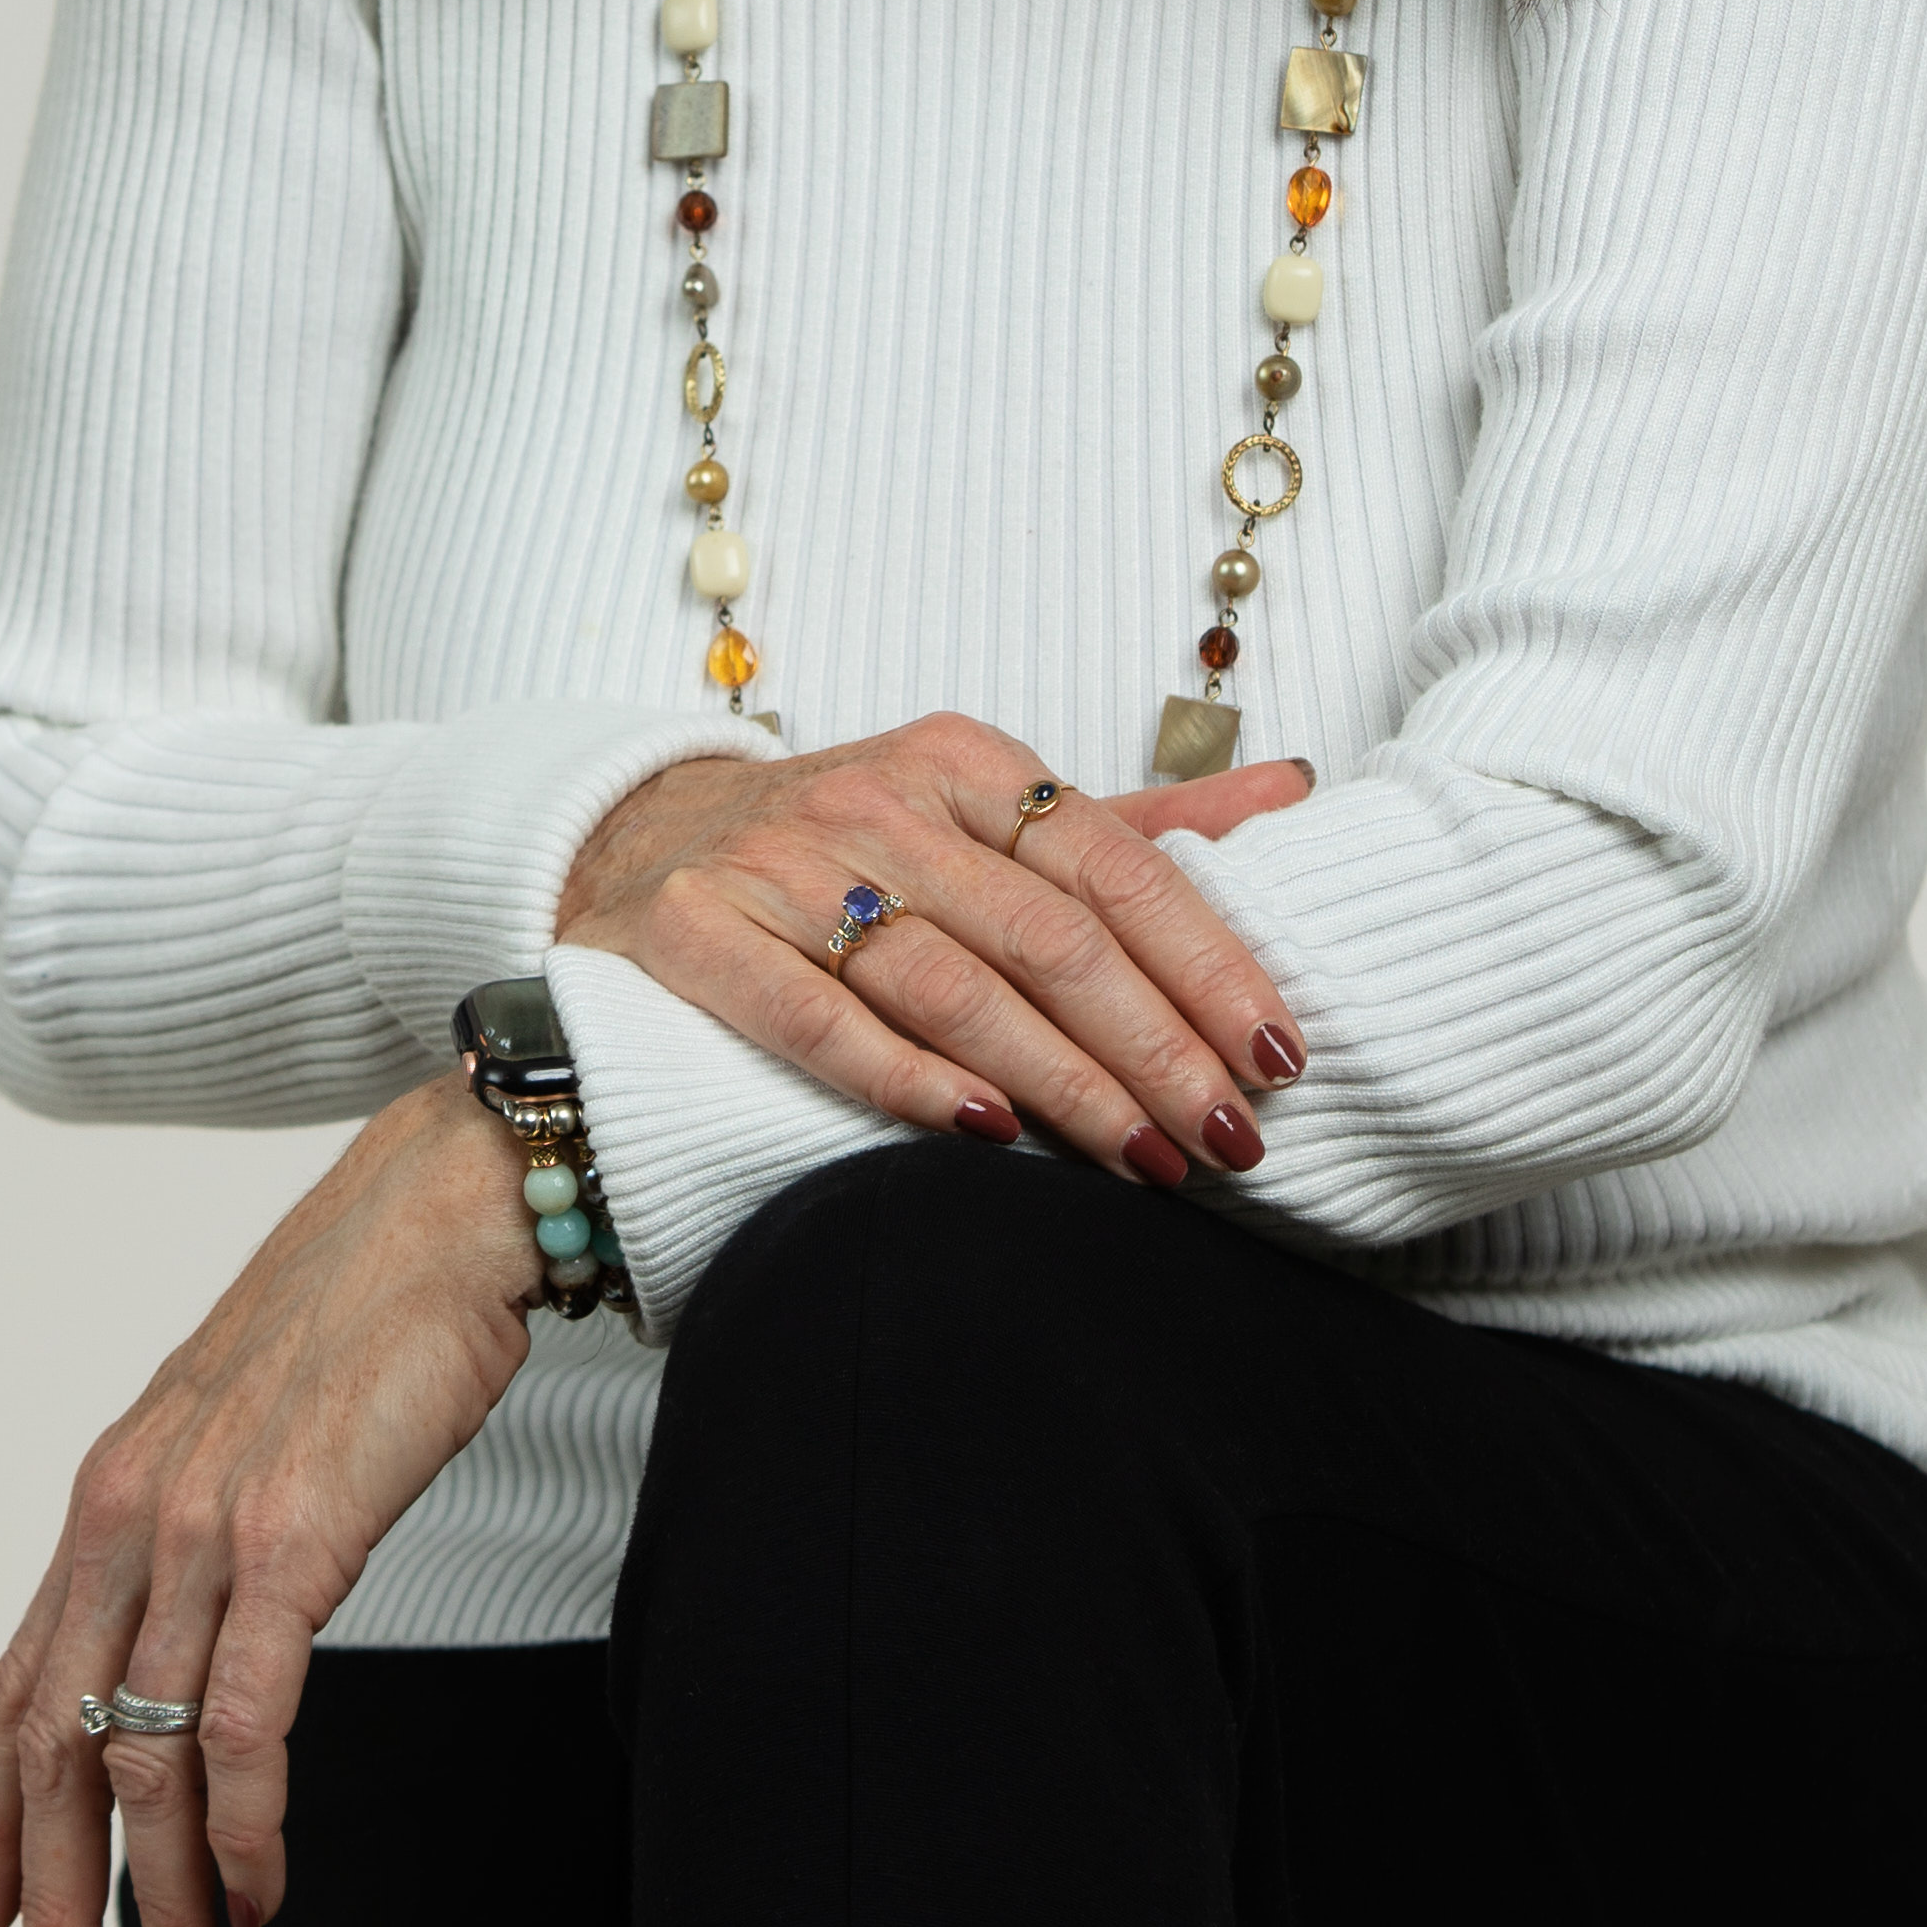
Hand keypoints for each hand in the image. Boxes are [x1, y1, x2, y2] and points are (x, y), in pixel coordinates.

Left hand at [0, 1073, 539, 1926]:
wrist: (444, 1210)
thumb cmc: (368, 1315)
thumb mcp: (249, 1433)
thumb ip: (206, 1530)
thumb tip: (211, 1621)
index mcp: (110, 1496)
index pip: (21, 1688)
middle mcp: (129, 1519)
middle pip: (53, 1750)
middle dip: (51, 1901)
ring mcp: (202, 1532)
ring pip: (143, 1759)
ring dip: (159, 1898)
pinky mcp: (291, 1543)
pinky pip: (244, 1724)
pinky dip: (244, 1830)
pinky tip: (259, 1895)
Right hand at [555, 714, 1316, 1188]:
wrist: (631, 841)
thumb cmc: (842, 844)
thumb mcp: (982, 809)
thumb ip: (1130, 823)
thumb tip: (1295, 790)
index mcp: (965, 765)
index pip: (1117, 864)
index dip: (1207, 962)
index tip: (1279, 1054)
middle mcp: (878, 804)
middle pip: (1047, 936)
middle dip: (1155, 1047)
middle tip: (1231, 1138)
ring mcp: (783, 866)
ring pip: (950, 984)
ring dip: (1061, 1081)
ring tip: (1144, 1161)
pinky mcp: (698, 933)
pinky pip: (816, 1017)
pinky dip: (904, 1078)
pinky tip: (985, 1134)